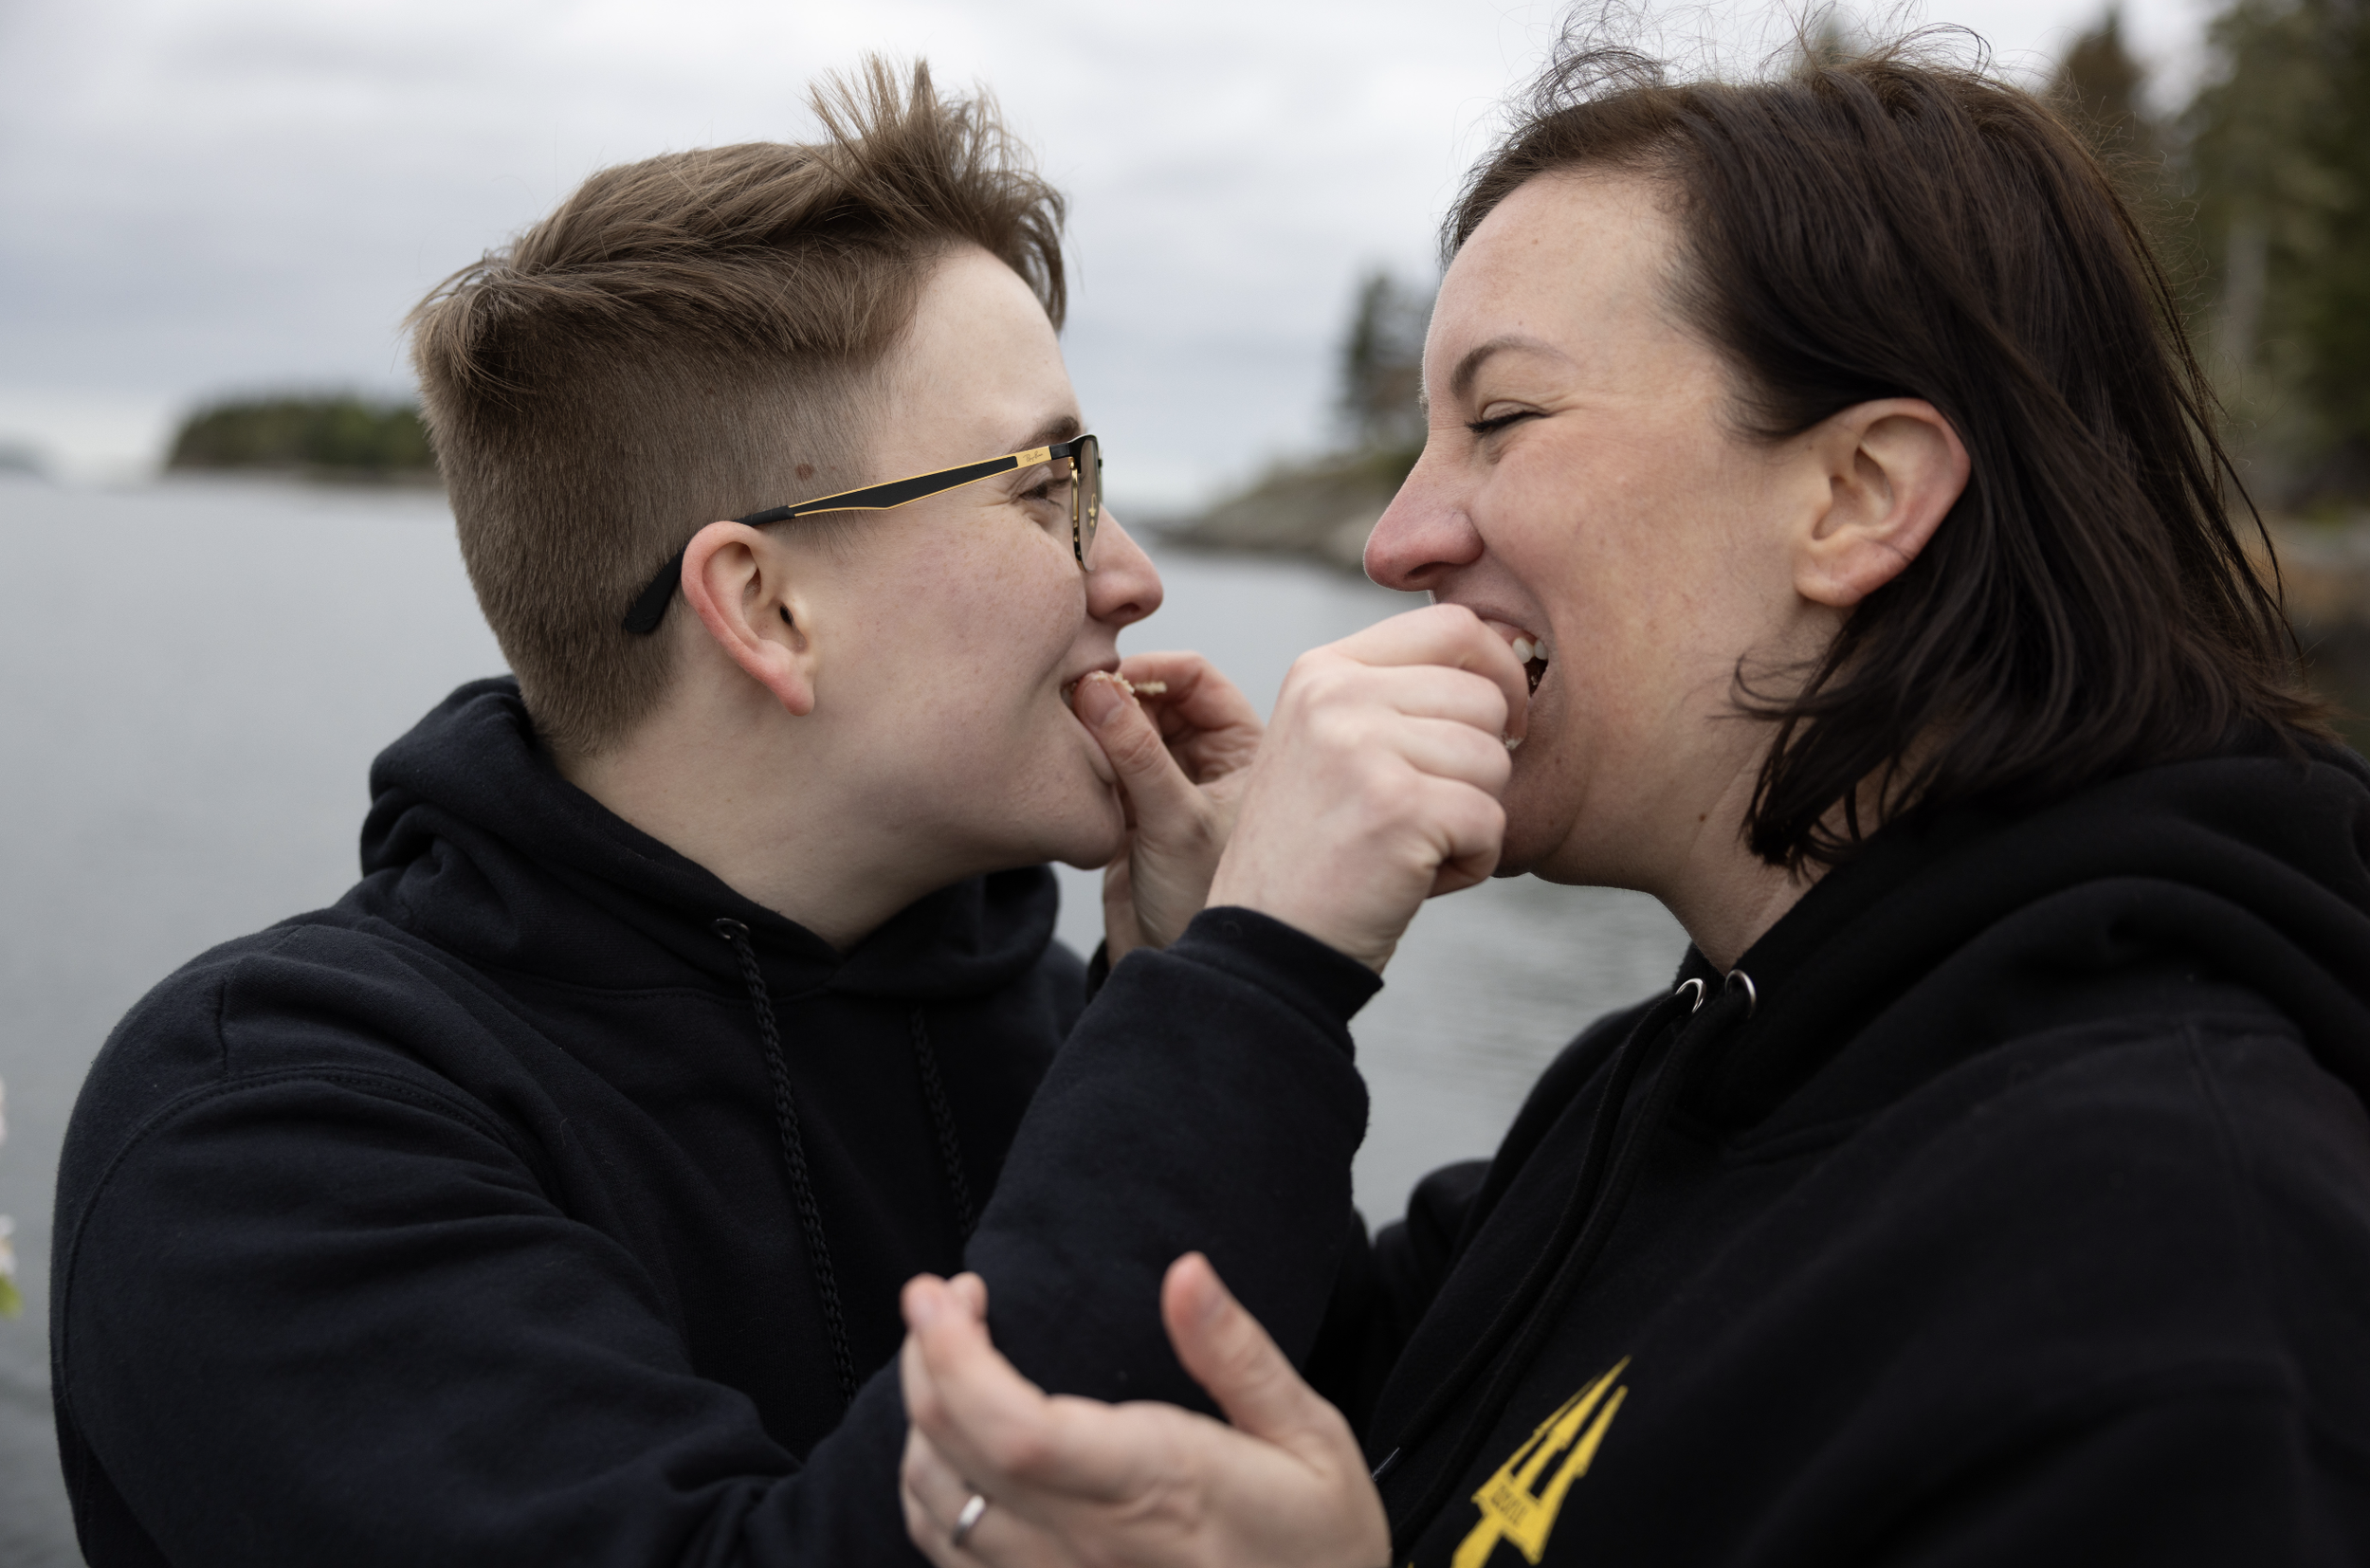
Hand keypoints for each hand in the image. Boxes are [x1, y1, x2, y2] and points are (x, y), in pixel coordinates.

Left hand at [898, 1254, 1388, 1567]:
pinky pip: (952, 1555)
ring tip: (944, 1355)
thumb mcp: (1312, 1439)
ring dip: (921, 1422)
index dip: (957, 1361)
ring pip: (939, 1509)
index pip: (1020, 1432)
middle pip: (958, 1456)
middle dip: (926, 1361)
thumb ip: (1238, 1355)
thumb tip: (1186, 1272)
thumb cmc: (1321, 1549)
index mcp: (1160, 1487)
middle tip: (941, 1297)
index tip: (940, 1293)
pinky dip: (929, 1488)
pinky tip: (951, 1442)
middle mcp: (1093, 1544)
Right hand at [1071, 653, 1262, 959]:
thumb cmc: (1209, 907)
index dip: (1150, 671)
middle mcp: (1211, 762)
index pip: (1197, 678)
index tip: (1103, 679)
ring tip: (1068, 739)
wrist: (1185, 977)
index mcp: (1246, 750)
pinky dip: (1087, 763)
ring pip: (1127, 731)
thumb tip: (1096, 687)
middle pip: (1156, 698)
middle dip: (1116, 698)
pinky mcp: (1135, 813)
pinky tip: (1071, 771)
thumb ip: (1136, 752)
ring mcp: (1172, 786)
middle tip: (1072, 703)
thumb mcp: (1175, 822)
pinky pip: (1106, 767)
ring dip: (1097, 731)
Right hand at [1207, 604, 1525, 969]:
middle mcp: (1336, 695)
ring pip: (1494, 761)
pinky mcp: (1397, 807)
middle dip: (1479, 765)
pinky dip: (1471, 863)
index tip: (1493, 726)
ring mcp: (1363, 747)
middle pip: (1485, 697)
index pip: (1453, 625)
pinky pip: (1493, 822)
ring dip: (1473, 818)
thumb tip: (1511, 655)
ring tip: (1410, 847)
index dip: (1497, 673)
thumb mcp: (1335, 747)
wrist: (1267, 947)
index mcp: (1322, 670)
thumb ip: (1398, 697)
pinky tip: (1414, 879)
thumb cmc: (1318, 855)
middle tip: (1424, 813)